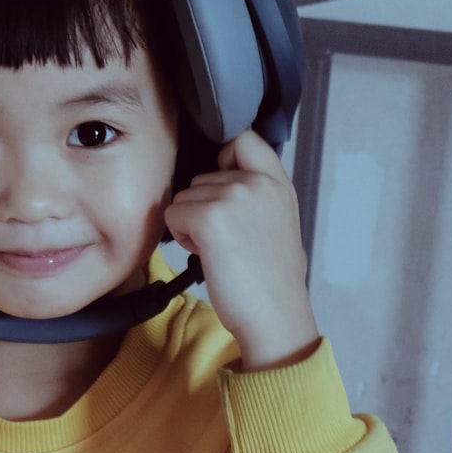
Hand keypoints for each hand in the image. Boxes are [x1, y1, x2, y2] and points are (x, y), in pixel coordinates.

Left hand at [164, 130, 319, 370]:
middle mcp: (257, 181)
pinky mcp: (209, 218)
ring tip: (220, 249)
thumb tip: (220, 173)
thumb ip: (254, 191)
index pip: (242, 138)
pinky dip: (181, 236)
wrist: (275, 314)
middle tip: (227, 238)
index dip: (223, 158)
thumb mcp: (277, 218)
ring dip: (191, 223)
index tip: (224, 184)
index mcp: (277, 181)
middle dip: (203, 204)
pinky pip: (173, 215)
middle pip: (201, 175)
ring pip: (183, 197)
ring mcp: (233, 196)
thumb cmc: (270, 276)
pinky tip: (206, 254)